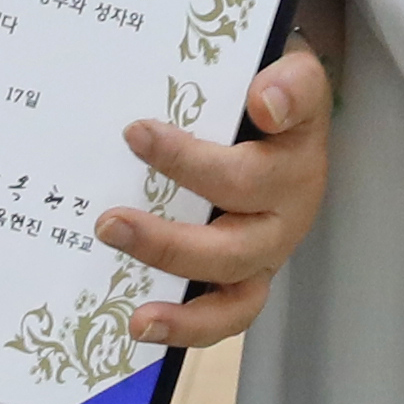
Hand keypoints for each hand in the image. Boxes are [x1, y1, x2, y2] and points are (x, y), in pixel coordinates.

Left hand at [106, 49, 336, 347]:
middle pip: (237, 243)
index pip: (259, 159)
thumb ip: (287, 82)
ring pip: (236, 298)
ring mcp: (265, 254)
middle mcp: (286, 214)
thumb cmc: (268, 100)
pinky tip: (140, 326)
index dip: (209, 147)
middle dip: (171, 240)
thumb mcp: (287, 75)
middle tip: (109, 223)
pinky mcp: (244, 280)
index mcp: (295, 159)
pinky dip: (185, 329)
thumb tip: (266, 103)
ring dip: (184, 311)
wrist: (283, 119)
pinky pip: (222, 317)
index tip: (163, 125)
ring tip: (135, 318)